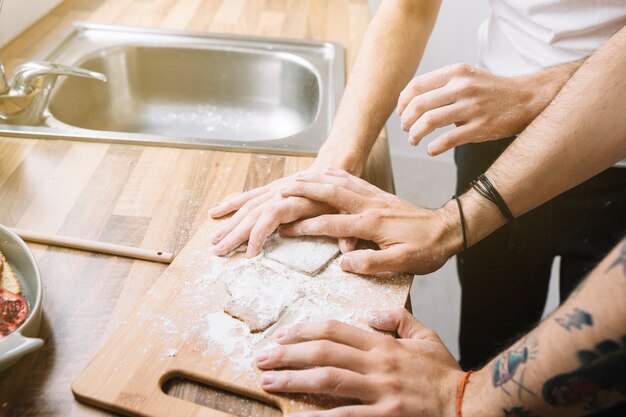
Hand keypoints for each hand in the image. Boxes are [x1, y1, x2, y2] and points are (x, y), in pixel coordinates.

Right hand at [210, 166, 357, 256]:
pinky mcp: (272, 188)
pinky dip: (232, 204)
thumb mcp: (349, 214)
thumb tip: (348, 249)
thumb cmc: (344, 194)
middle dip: (234, 234)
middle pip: (253, 214)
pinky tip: (216, 212)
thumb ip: (347, 231)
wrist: (340, 164)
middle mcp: (283, 193)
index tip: (251, 253)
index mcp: (300, 200)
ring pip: (247, 207)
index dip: (259, 234)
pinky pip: (248, 196)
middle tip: (219, 252)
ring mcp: (275, 190)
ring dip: (229, 223)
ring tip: (214, 240)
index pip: (272, 216)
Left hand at [256, 309, 462, 416]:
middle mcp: (377, 364)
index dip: (304, 330)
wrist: (467, 404)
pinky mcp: (385, 416)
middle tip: (261, 358)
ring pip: (329, 380)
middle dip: (288, 353)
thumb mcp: (424, 337)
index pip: (336, 330)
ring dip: (294, 379)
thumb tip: (368, 315)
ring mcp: (380, 391)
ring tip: (269, 382)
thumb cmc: (442, 373)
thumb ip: (396, 319)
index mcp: (383, 344)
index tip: (282, 334)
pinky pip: (346, 416)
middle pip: (324, 353)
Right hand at [278, 167, 460, 274]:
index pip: (331, 224)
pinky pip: (353, 180)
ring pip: (339, 183)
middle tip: (281, 190)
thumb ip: (373, 262)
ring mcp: (374, 198)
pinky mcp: (379, 195)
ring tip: (295, 177)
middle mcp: (369, 206)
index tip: (285, 230)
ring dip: (316, 179)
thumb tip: (344, 263)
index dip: (306, 227)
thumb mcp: (403, 263)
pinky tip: (326, 172)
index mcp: (372, 224)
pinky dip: (335, 175)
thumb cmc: (426, 249)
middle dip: (304, 191)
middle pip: (330, 194)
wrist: (448, 229)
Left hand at [396, 63, 545, 155]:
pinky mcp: (480, 128)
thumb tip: (409, 102)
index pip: (416, 85)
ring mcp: (472, 108)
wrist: (526, 99)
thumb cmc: (490, 91)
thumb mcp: (467, 78)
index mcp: (456, 73)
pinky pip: (446, 140)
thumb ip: (441, 86)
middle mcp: (463, 88)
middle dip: (406, 120)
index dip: (403, 102)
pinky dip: (433, 147)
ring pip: (429, 122)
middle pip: (419, 105)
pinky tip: (431, 149)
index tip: (401, 112)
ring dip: (415, 134)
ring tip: (414, 140)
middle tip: (406, 129)